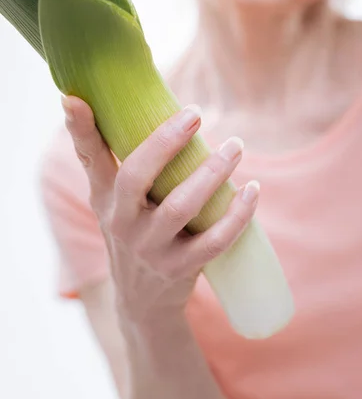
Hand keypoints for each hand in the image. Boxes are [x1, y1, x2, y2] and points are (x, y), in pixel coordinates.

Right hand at [62, 96, 259, 327]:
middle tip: (196, 112)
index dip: (79, 129)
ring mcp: (149, 248)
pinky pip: (213, 241)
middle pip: (135, 175)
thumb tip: (116, 106)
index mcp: (106, 197)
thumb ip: (114, 162)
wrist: (141, 301)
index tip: (74, 98)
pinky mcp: (179, 268)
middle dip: (165, 141)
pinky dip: (237, 214)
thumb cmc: (132, 234)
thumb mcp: (112, 202)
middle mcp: (121, 221)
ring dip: (212, 172)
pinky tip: (251, 190)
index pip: (89, 158)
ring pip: (181, 205)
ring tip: (235, 147)